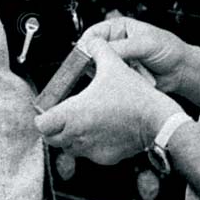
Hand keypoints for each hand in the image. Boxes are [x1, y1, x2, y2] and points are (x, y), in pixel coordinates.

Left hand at [35, 37, 181, 165]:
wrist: (158, 120)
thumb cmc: (134, 96)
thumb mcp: (113, 64)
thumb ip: (99, 50)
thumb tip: (93, 42)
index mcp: (73, 114)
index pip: (41, 124)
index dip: (43, 116)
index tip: (49, 109)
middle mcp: (78, 136)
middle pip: (52, 138)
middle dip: (55, 127)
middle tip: (63, 115)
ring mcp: (91, 150)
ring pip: (69, 148)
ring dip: (71, 137)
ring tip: (83, 121)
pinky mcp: (105, 158)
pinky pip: (89, 154)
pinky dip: (90, 144)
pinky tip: (102, 129)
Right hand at [86, 17, 190, 94]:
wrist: (182, 71)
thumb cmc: (168, 50)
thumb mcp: (145, 44)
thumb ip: (122, 47)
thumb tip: (98, 52)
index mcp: (118, 28)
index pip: (93, 34)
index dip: (87, 45)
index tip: (86, 57)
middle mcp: (114, 44)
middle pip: (92, 53)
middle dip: (95, 63)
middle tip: (100, 72)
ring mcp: (116, 62)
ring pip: (98, 70)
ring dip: (108, 75)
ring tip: (122, 77)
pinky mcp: (120, 78)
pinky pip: (108, 82)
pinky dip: (114, 84)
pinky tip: (124, 85)